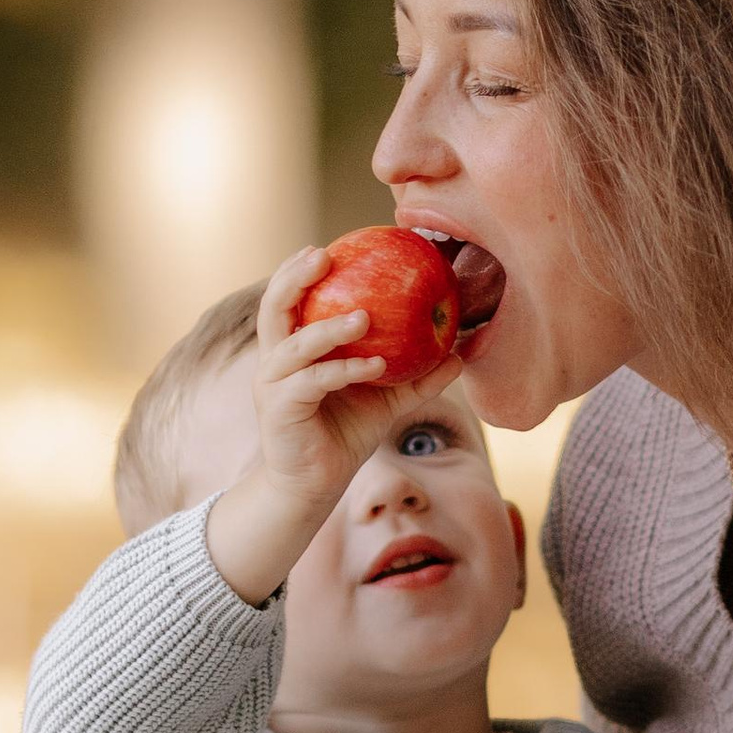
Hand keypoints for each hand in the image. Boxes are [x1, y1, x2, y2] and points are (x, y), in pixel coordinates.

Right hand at [204, 243, 454, 606]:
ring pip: (294, 344)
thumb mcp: (386, 400)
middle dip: (292, 277)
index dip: (300, 270)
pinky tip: (375, 366)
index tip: (328, 246)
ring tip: (363, 316)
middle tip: (322, 255)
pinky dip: (343, 371)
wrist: (314, 486)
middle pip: (273, 307)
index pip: (290, 298)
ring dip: (328, 327)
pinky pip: (312, 383)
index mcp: (293, 348)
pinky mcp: (281, 411)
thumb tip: (459, 352)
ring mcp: (274, 386)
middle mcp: (276, 361)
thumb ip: (417, 375)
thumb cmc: (345, 435)